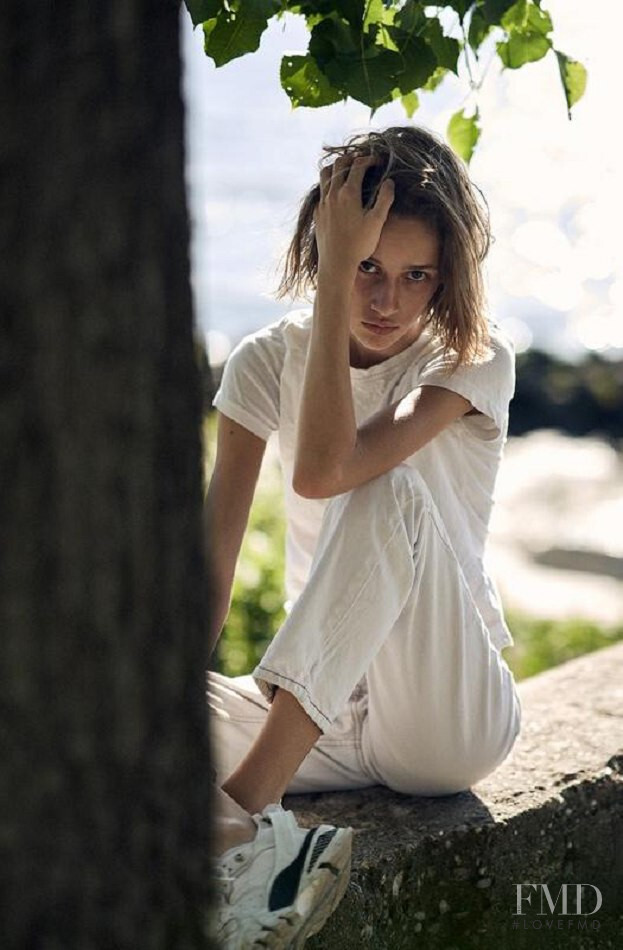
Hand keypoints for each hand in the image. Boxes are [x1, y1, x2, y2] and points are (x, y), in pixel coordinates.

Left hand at [313, 154, 394, 276]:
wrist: (336, 263)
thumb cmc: (359, 244)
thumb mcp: (377, 222)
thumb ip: (384, 199)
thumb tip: (389, 181)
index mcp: (348, 193)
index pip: (358, 165)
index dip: (370, 159)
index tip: (379, 160)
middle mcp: (332, 194)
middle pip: (339, 164)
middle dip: (352, 158)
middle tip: (363, 160)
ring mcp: (323, 203)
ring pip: (326, 174)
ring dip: (337, 167)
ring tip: (347, 169)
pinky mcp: (317, 213)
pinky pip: (321, 190)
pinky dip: (329, 183)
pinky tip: (337, 191)